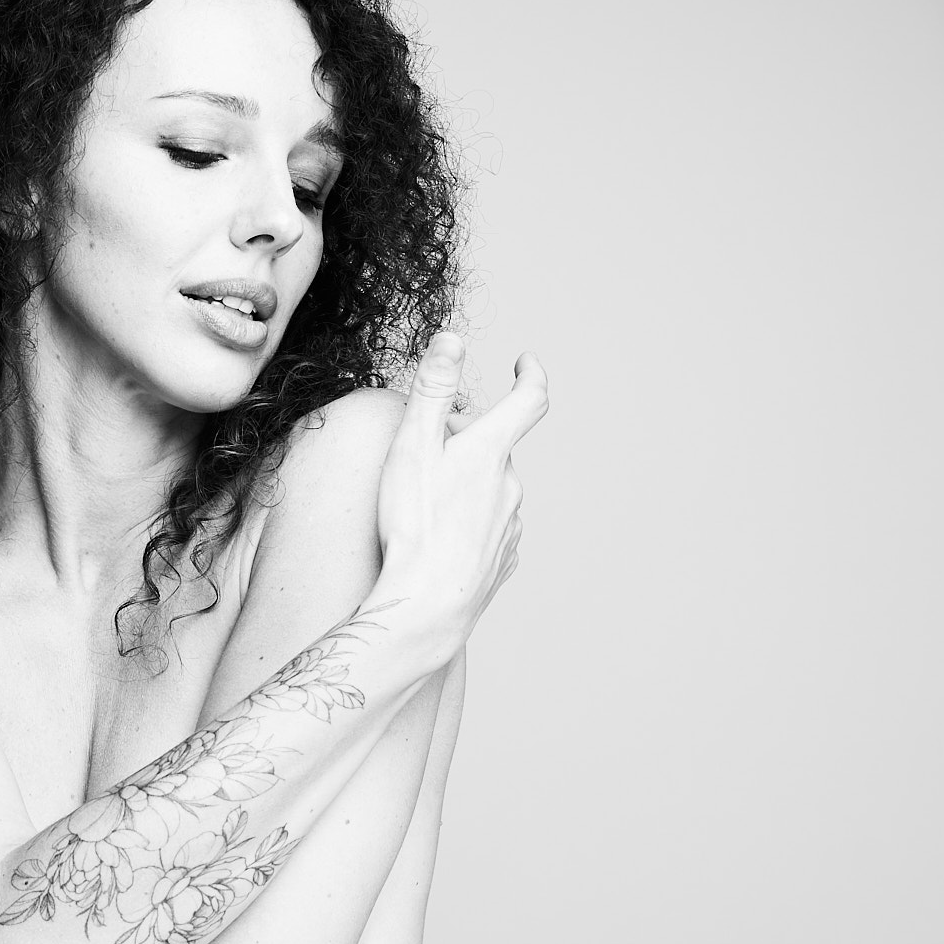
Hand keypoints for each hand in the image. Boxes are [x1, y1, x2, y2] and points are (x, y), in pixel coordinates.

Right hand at [376, 332, 548, 650]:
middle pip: (495, 449)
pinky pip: (489, 528)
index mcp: (491, 451)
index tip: (524, 360)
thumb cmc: (413, 525)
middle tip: (421, 453)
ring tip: (423, 504)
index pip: (530, 399)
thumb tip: (452, 337)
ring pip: (492, 489)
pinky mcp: (502, 559)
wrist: (425, 605)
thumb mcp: (412, 447)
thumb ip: (433, 389)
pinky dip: (469, 522)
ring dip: (466, 484)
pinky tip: (439, 538)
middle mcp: (510, 484)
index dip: (531, 374)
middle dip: (466, 442)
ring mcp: (510, 524)